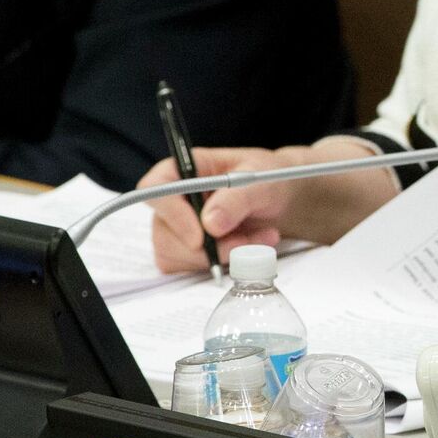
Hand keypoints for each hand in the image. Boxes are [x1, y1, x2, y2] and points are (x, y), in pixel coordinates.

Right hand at [144, 147, 297, 272]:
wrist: (282, 199)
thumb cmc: (268, 179)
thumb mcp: (261, 180)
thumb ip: (237, 198)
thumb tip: (210, 224)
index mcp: (184, 169)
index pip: (155, 189)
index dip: (172, 215)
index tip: (200, 238)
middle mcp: (174, 199)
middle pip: (164, 233)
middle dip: (208, 247)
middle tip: (247, 242)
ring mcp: (176, 227)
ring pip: (177, 256)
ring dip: (221, 256)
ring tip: (259, 239)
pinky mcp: (186, 251)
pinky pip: (191, 268)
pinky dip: (224, 264)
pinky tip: (250, 249)